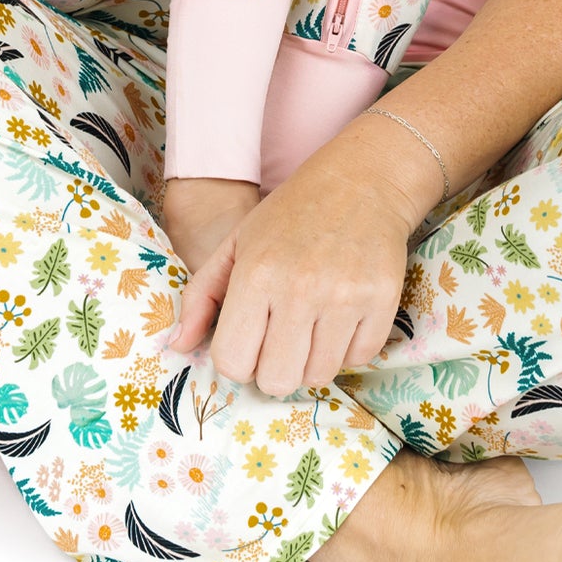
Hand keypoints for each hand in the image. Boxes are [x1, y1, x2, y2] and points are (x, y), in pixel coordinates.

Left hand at [160, 125, 422, 395]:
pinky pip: (359, 359)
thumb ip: (201, 296)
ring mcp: (346, 297)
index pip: (234, 362)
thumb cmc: (290, 214)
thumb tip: (178, 346)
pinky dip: (348, 348)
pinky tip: (342, 317)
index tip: (249, 341)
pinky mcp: (383, 301)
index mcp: (256, 274)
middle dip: (274, 369)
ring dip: (312, 360)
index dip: (238, 359)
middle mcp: (300, 289)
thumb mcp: (236, 244)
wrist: (362, 180)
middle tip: (280, 340)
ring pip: (319, 376)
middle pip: (277, 381)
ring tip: (312, 325)